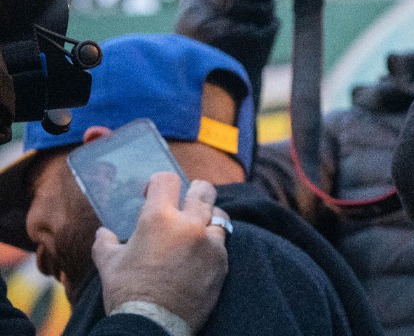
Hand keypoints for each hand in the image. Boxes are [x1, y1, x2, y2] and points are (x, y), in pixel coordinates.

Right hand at [93, 174, 228, 333]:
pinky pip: (222, 244)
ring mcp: (210, 242)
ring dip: (208, 219)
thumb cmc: (128, 292)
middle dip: (195, 191)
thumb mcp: (109, 264)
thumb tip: (103, 233)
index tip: (154, 193)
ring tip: (197, 229)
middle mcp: (189, 224)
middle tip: (187, 199)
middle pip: (203, 190)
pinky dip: (213, 245)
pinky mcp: (222, 262)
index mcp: (158, 218)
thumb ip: (106, 243)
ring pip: (219, 216)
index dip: (159, 183)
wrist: (153, 324)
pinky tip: (201, 254)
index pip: (167, 180)